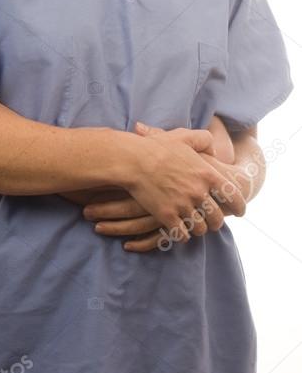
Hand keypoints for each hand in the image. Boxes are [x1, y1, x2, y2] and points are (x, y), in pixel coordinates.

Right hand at [84, 121, 245, 251]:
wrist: (131, 160)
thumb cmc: (156, 148)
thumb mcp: (184, 137)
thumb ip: (204, 139)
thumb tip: (214, 148)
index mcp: (207, 174)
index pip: (233, 197)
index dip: (239, 207)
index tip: (239, 212)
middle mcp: (198, 192)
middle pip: (218, 218)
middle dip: (217, 222)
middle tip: (213, 222)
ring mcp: (183, 205)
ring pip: (201, 228)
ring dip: (199, 229)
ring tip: (195, 226)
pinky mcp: (167, 216)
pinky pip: (183, 235)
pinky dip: (183, 235)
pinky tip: (180, 231)